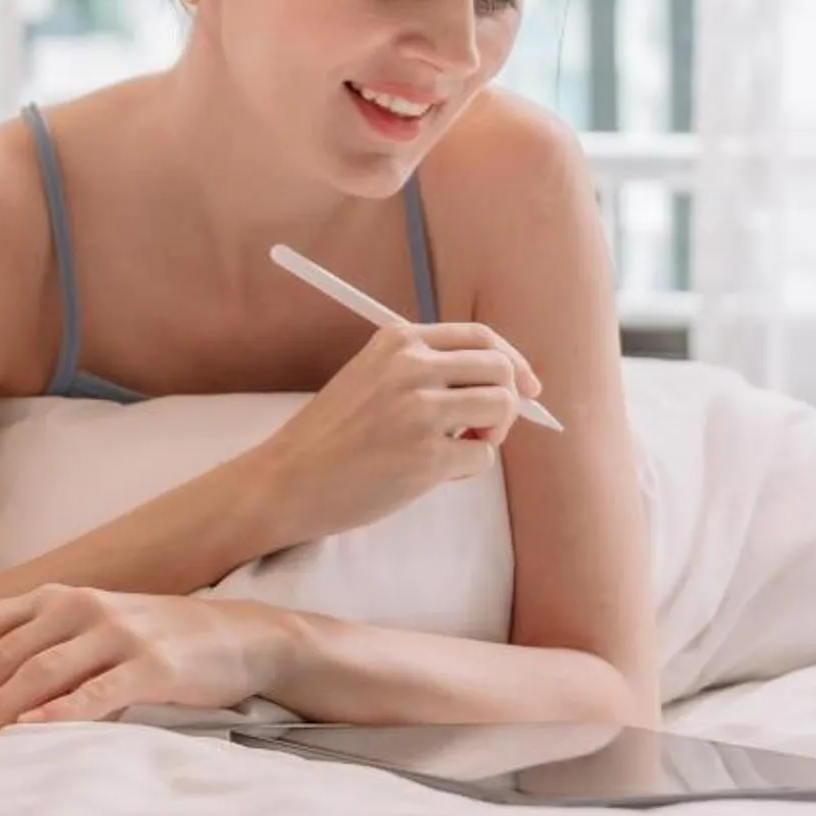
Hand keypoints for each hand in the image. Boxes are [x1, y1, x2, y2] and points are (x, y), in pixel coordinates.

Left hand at [0, 585, 283, 740]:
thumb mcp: (89, 630)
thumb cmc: (151, 642)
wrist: (239, 637)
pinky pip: (98, 692)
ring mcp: (115, 634)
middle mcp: (76, 609)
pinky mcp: (153, 665)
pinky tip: (31, 734)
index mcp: (53, 599)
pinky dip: (62, 713)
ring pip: (38, 674)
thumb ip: (39, 647)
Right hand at [253, 319, 542, 545]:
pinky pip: (483, 456)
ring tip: (457, 451)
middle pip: (502, 370)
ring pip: (503, 408)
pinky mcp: (427, 456)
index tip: (526, 387)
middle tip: (483, 429)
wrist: (289, 478)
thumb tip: (505, 384)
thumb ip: (424, 370)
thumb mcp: (371, 377)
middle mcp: (411, 367)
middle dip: (507, 401)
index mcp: (397, 340)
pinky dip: (468, 469)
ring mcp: (420, 410)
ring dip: (493, 434)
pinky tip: (433, 475)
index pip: (481, 336)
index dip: (513, 360)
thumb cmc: (332, 436)